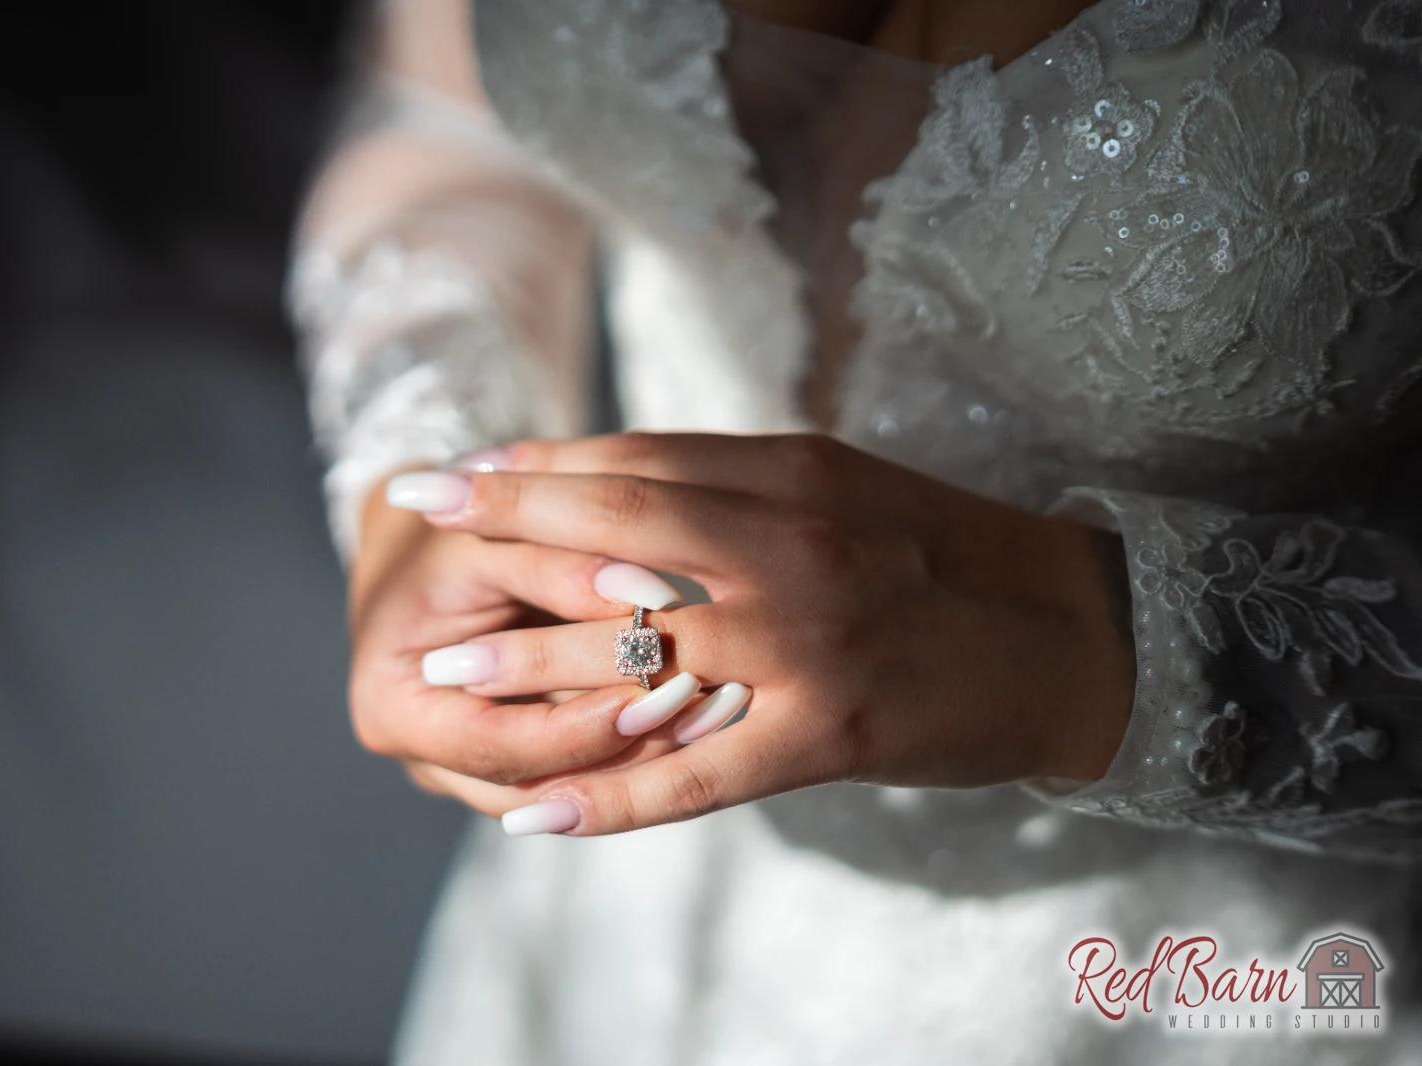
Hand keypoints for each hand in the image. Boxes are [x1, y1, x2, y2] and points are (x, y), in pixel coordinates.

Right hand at [347, 462, 728, 815]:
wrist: (434, 529)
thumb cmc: (449, 528)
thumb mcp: (491, 539)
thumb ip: (559, 569)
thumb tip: (646, 592)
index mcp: (393, 708)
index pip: (495, 745)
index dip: (574, 726)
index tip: (646, 691)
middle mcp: (431, 757)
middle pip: (539, 785)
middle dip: (624, 752)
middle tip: (701, 709)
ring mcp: (478, 766)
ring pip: (573, 787)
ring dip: (647, 755)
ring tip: (719, 712)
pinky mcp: (528, 753)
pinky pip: (589, 764)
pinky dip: (644, 738)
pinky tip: (708, 710)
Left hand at [386, 433, 1135, 835]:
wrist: (1070, 635)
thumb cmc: (946, 553)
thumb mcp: (843, 487)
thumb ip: (736, 482)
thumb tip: (617, 481)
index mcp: (795, 475)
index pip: (638, 458)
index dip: (539, 462)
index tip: (461, 465)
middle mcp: (792, 544)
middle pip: (616, 526)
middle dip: (503, 523)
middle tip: (413, 517)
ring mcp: (808, 642)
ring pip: (640, 649)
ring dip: (530, 662)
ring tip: (443, 666)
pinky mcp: (829, 733)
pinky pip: (698, 771)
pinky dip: (613, 796)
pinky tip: (540, 813)